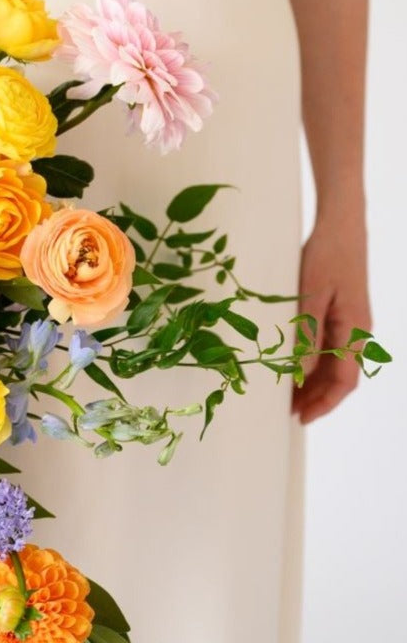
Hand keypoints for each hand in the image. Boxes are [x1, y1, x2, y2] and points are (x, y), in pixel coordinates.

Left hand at [292, 207, 371, 423]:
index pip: (345, 381)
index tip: (300, 418)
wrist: (340, 224)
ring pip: (334, 365)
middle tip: (284, 413)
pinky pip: (330, 348)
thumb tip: (300, 374)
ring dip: (311, 383)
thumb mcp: (310, 296)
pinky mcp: (341, 314)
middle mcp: (358, 331)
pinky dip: (312, 363)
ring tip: (283, 396)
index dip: (323, 404)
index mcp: (355, 330)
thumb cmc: (325, 255)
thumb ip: (307, 335)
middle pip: (339, 378)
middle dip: (314, 398)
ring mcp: (351, 323)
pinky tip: (291, 367)